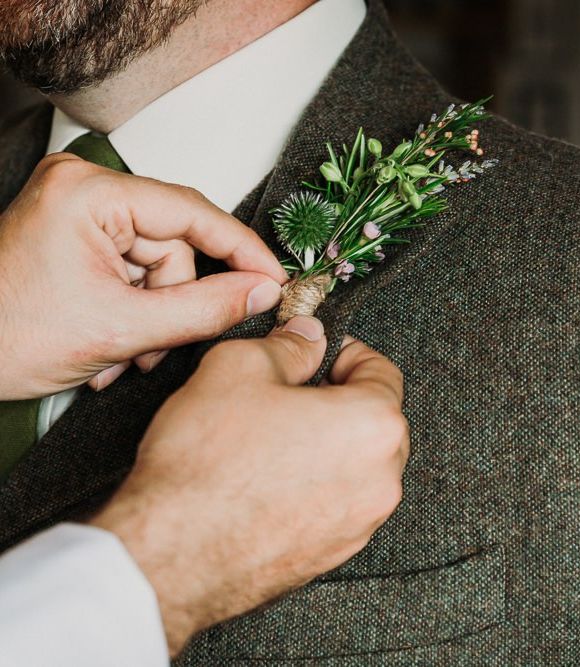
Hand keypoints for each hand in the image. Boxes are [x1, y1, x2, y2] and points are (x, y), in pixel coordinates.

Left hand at [0, 153, 286, 398]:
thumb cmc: (3, 337)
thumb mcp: (120, 329)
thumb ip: (204, 310)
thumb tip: (260, 292)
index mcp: (88, 192)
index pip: (192, 213)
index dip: (241, 251)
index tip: (274, 279)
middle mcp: (83, 190)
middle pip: (174, 247)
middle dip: (172, 304)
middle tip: (153, 347)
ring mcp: (78, 213)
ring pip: (157, 268)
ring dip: (151, 318)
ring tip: (122, 354)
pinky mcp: (77, 238)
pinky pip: (132, 273)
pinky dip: (132, 313)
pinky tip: (110, 344)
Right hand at [91, 316, 408, 654]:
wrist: (170, 557)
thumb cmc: (206, 464)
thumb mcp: (239, 367)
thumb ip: (288, 345)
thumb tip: (308, 338)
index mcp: (373, 426)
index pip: (382, 371)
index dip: (345, 352)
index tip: (316, 353)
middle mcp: (380, 480)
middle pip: (375, 420)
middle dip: (338, 398)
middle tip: (290, 393)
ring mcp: (359, 524)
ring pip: (356, 464)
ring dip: (327, 443)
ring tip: (273, 438)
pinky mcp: (333, 554)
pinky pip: (336, 503)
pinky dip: (315, 484)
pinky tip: (268, 479)